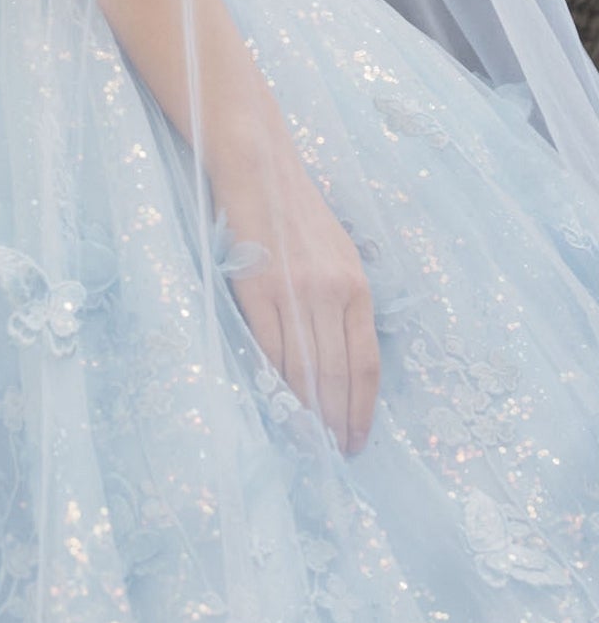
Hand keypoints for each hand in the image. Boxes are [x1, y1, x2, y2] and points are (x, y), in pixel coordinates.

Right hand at [206, 94, 380, 455]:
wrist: (258, 168)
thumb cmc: (296, 212)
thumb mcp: (338, 254)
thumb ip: (343, 302)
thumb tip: (341, 360)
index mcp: (357, 286)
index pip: (366, 365)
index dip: (362, 410)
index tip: (357, 440)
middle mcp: (331, 293)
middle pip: (336, 376)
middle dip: (336, 422)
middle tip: (333, 454)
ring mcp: (294, 293)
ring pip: (303, 370)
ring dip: (306, 413)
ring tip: (306, 441)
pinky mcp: (257, 290)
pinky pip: (268, 350)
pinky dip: (273, 384)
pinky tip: (275, 403)